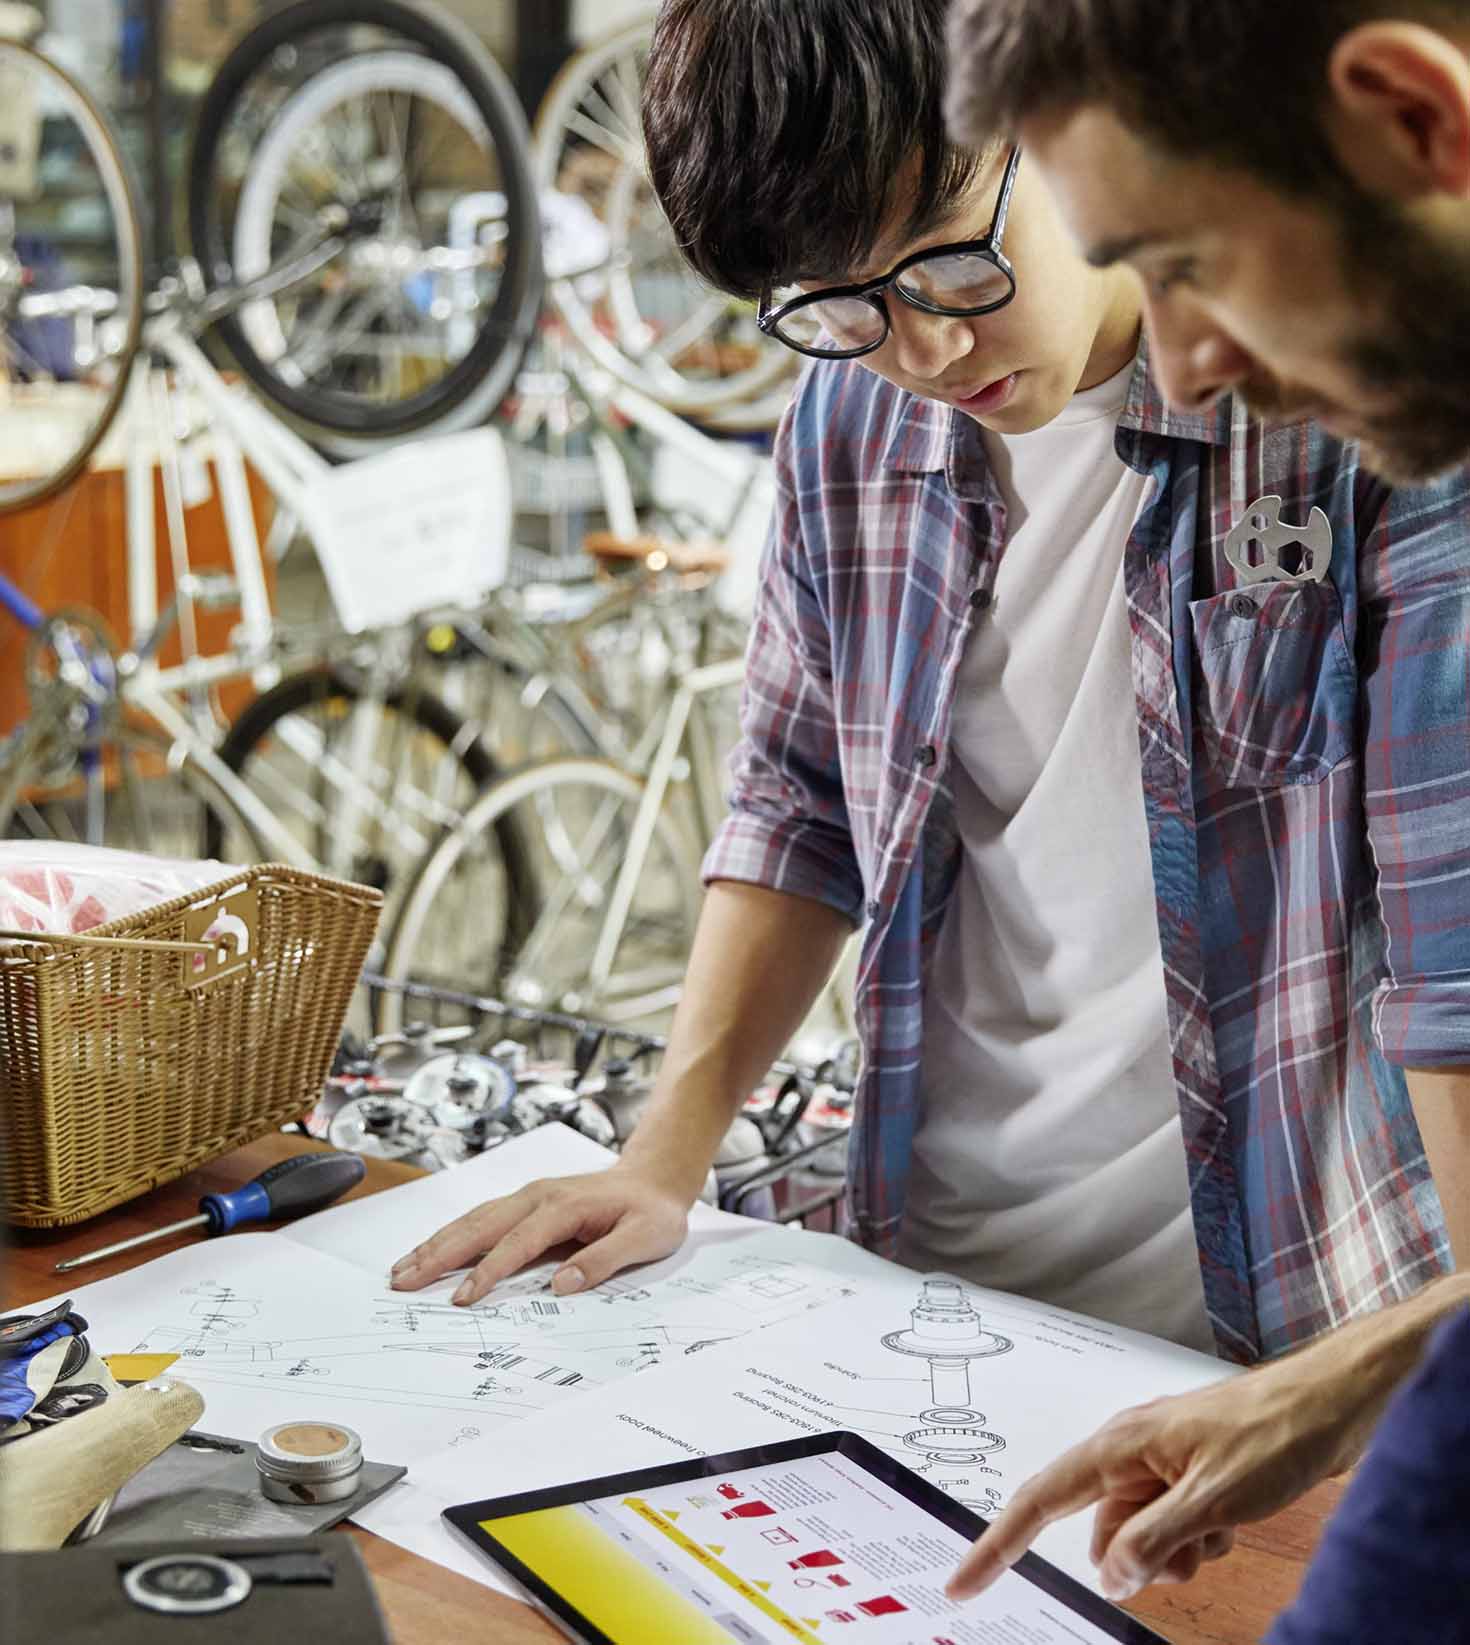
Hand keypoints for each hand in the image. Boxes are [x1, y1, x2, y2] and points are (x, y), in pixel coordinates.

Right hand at [388, 1164, 692, 1304]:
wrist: (654, 1178)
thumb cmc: (651, 1211)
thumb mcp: (645, 1238)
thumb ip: (604, 1260)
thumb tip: (562, 1284)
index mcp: (565, 1206)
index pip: (518, 1243)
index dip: (489, 1272)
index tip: (463, 1298)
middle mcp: (539, 1196)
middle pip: (480, 1226)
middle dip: (439, 1254)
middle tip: (403, 1281)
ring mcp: (530, 1196)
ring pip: (474, 1220)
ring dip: (437, 1243)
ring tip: (403, 1268)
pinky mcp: (527, 1203)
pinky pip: (482, 1219)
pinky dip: (452, 1235)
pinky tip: (432, 1250)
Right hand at [946, 1344, 1377, 1604]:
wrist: (1330, 1404)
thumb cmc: (1274, 1432)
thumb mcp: (1212, 1498)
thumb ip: (1153, 1539)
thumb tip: (1110, 1576)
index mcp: (1118, 1445)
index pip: (1040, 1500)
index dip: (997, 1544)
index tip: (963, 1581)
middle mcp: (1129, 1452)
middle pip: (1104, 1534)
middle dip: (1142, 1559)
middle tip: (1194, 1543)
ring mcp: (1159, 1465)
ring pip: (1141, 1538)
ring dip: (1178, 1551)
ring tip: (1219, 1526)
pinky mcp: (1188, 1476)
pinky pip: (1172, 1530)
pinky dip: (1199, 1540)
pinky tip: (1230, 1520)